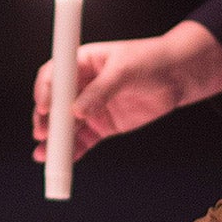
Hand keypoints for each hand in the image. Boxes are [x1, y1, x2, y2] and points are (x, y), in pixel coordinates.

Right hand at [32, 21, 221, 162]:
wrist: (179, 76)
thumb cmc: (151, 60)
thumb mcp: (125, 69)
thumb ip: (101, 90)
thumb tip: (77, 112)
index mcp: (81, 63)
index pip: (54, 76)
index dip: (45, 91)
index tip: (44, 107)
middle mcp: (81, 86)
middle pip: (54, 104)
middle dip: (46, 120)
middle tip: (43, 134)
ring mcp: (91, 107)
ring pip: (66, 126)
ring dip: (55, 141)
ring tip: (46, 155)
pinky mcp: (103, 126)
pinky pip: (84, 141)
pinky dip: (73, 151)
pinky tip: (64, 161)